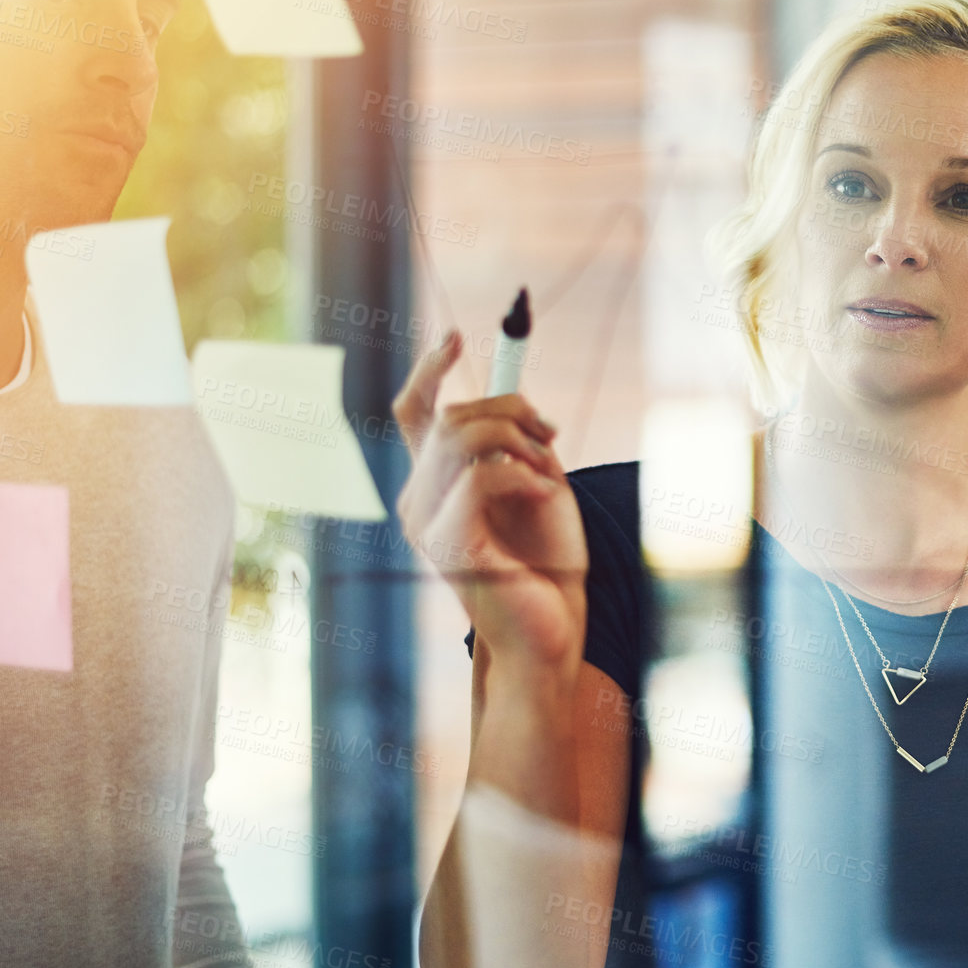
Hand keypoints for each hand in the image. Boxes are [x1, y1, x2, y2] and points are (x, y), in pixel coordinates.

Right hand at [392, 330, 587, 663]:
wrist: (553, 632)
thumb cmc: (549, 566)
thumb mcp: (538, 487)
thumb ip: (517, 445)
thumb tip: (514, 402)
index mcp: (434, 486)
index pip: (414, 413)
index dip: (429, 368)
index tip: (456, 336)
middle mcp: (418, 502)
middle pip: (449, 414)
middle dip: (509, 407)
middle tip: (551, 432)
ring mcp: (425, 525)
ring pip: (460, 436)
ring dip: (516, 438)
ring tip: (547, 469)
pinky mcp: (447, 545)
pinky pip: (479, 477)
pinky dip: (521, 474)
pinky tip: (543, 494)